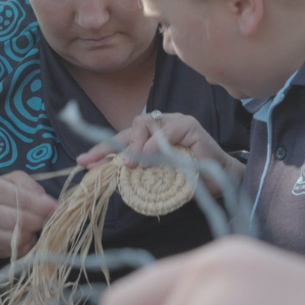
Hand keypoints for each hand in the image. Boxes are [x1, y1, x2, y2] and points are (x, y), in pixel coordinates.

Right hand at [0, 172, 57, 259]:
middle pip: (22, 220)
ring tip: (35, 226)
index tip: (56, 207)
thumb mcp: (13, 182)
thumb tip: (50, 203)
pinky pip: (18, 249)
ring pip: (20, 236)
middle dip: (40, 220)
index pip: (22, 198)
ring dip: (33, 232)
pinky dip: (28, 244)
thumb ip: (31, 187)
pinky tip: (26, 237)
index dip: (42, 205)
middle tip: (48, 218)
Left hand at [77, 112, 243, 194]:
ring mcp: (177, 121)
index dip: (103, 149)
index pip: (123, 137)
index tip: (84, 162)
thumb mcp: (155, 176)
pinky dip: (155, 145)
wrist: (221, 183)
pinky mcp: (190, 126)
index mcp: (152, 134)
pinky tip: (147, 160)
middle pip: (130, 127)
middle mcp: (163, 124)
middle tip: (96, 164)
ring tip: (130, 166)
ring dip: (134, 146)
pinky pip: (167, 131)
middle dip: (110, 145)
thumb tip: (106, 173)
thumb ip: (136, 170)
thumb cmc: (189, 180)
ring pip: (145, 124)